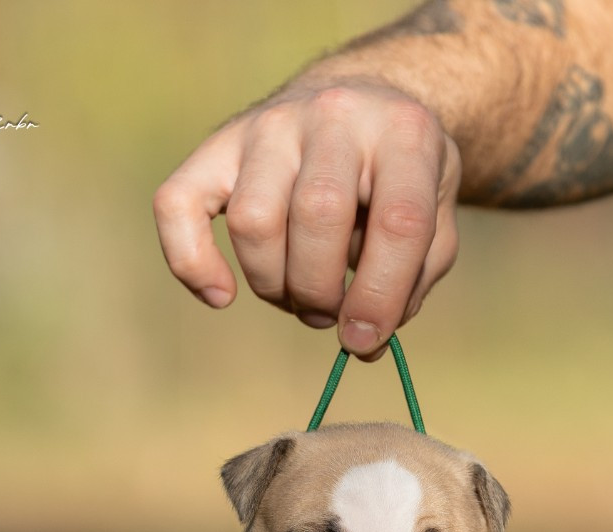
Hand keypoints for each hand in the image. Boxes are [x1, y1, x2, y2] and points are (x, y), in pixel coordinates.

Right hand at [152, 82, 461, 356]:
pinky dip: (190, 261)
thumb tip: (360, 342)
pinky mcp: (219, 145)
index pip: (399, 222)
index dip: (381, 296)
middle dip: (323, 291)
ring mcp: (270, 125)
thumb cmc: (400, 180)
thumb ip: (410, 283)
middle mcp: (333, 116)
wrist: (361, 106)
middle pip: (318, 217)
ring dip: (274, 284)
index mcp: (403, 134)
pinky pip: (178, 204)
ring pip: (254, 221)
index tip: (365, 340)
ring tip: (297, 297)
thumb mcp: (435, 221)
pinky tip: (220, 295)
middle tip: (331, 314)